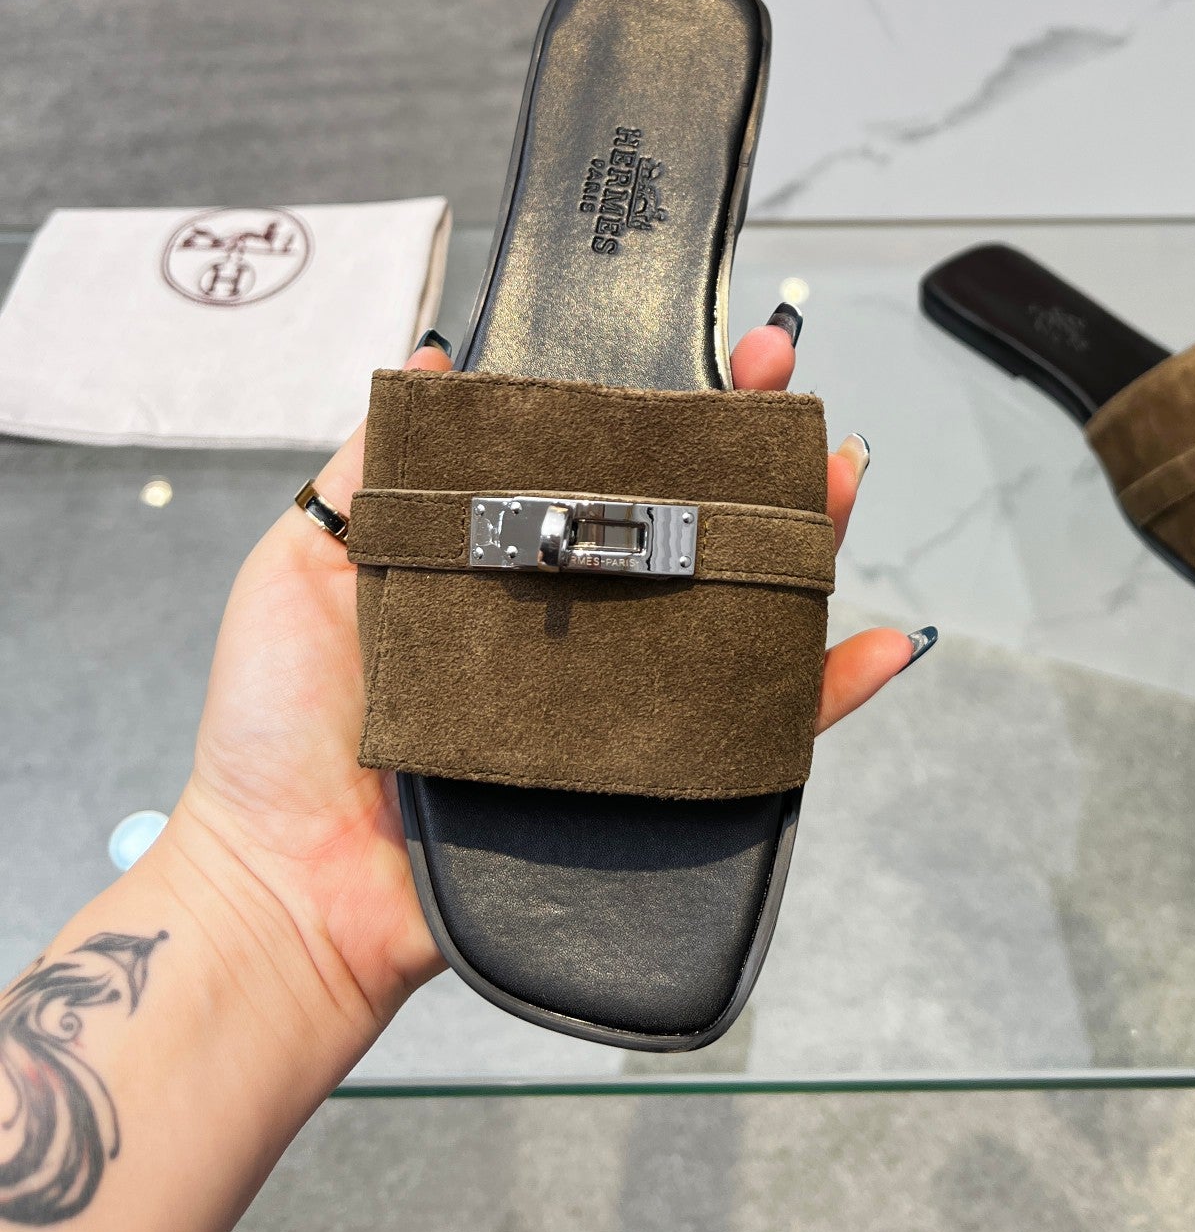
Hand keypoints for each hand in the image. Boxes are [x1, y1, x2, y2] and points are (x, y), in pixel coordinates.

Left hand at [174, 327, 912, 1037]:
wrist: (286, 885)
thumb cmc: (278, 730)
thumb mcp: (306, 562)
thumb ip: (370, 467)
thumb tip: (434, 356)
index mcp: (506, 564)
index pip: (601, 465)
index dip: (660, 403)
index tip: (702, 346)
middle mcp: (575, 622)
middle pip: (688, 522)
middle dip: (750, 446)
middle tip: (784, 376)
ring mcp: (617, 700)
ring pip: (741, 608)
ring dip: (809, 538)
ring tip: (842, 474)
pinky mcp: (646, 780)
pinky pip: (762, 737)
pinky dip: (830, 693)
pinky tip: (879, 643)